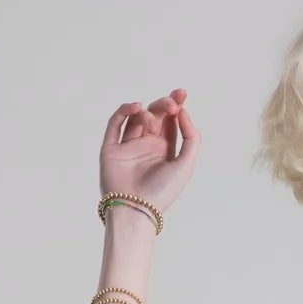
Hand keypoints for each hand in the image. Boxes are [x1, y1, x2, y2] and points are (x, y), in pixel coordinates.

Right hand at [98, 88, 201, 214]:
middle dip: (163, 105)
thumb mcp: (186, 165)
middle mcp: (146, 146)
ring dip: (146, 113)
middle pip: (155, 115)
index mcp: (165, 150)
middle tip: (170, 105)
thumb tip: (182, 111)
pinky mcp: (111, 149)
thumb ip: (191, 138)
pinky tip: (135, 107)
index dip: (175, 105)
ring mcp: (128, 146)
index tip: (181, 94)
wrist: (137, 209)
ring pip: (136, 117)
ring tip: (152, 123)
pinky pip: (115, 123)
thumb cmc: (163, 192)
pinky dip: (124, 111)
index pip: (170, 121)